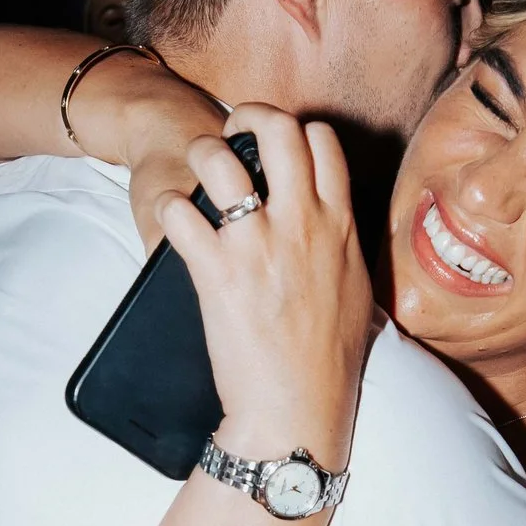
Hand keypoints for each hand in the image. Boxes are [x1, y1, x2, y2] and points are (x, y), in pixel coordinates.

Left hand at [164, 108, 375, 470]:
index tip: (277, 139)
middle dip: (248, 115)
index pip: (323, 142)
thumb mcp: (356, 293)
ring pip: (219, 160)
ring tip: (194, 165)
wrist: (297, 410)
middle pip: (277, 130)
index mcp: (339, 226)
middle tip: (230, 129)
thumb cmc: (329, 362)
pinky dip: (169, 208)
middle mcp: (302, 225)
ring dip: (200, 153)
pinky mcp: (216, 273)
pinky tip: (171, 217)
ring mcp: (258, 246)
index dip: (296, 128)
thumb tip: (338, 230)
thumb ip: (344, 249)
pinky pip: (180, 213)